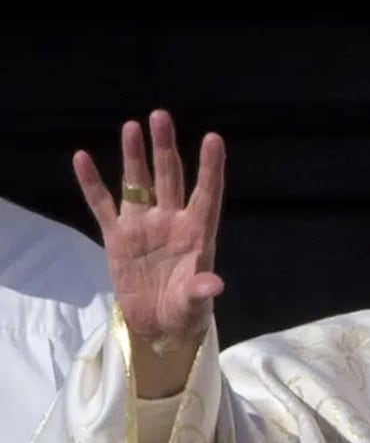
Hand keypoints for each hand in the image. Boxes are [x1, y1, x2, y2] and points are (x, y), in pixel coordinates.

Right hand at [74, 109, 225, 352]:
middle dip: (165, 148)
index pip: (206, 194)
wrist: (159, 327)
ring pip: (138, 184)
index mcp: (197, 233)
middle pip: (169, 178)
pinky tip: (82, 158)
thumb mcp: (196, 304)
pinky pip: (102, 205)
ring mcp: (143, 227)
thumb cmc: (187, 312)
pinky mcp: (117, 237)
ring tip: (132, 126)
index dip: (210, 168)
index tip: (214, 139)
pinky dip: (92, 184)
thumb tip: (214, 284)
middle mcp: (171, 222)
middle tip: (160, 116)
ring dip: (134, 156)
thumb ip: (201, 290)